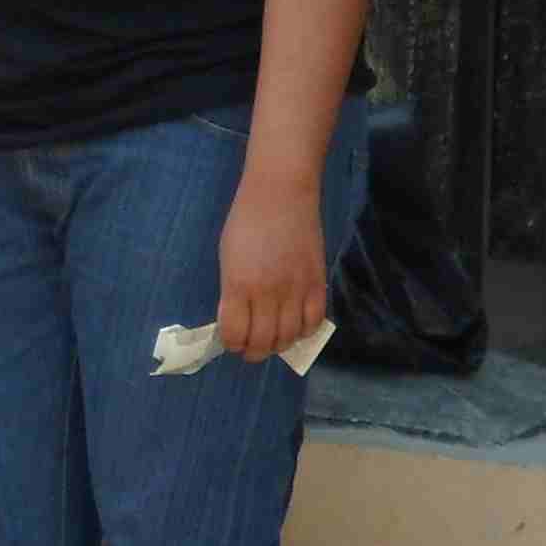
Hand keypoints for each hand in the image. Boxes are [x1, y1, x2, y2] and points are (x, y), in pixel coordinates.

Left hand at [213, 168, 330, 362]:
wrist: (281, 194)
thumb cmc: (246, 221)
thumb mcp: (227, 258)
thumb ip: (232, 291)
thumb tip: (236, 320)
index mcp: (238, 285)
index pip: (234, 332)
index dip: (231, 343)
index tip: (231, 342)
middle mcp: (267, 293)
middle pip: (263, 341)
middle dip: (253, 352)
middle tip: (250, 349)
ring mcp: (295, 290)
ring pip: (289, 337)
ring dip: (278, 346)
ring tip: (272, 341)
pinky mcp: (317, 284)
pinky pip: (313, 322)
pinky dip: (304, 332)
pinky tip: (295, 329)